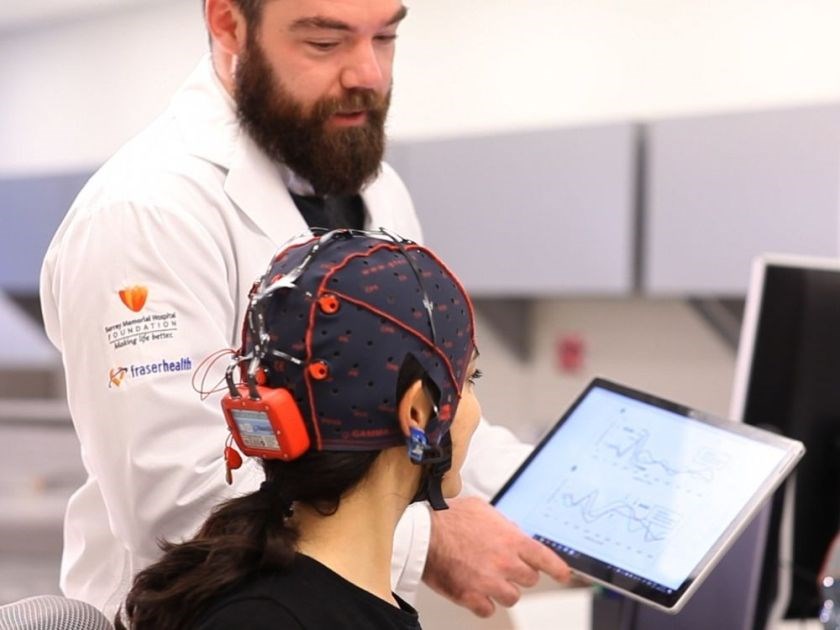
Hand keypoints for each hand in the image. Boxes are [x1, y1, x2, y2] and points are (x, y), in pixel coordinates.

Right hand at [422, 496, 570, 616]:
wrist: (423, 533)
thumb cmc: (449, 519)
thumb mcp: (482, 510)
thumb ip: (503, 524)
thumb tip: (513, 531)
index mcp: (511, 540)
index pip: (546, 558)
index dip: (558, 569)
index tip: (563, 575)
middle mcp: (505, 562)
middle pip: (529, 580)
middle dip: (519, 574)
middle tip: (503, 567)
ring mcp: (489, 582)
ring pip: (511, 597)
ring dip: (501, 589)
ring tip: (485, 577)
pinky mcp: (471, 596)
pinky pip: (488, 609)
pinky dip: (481, 602)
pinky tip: (473, 589)